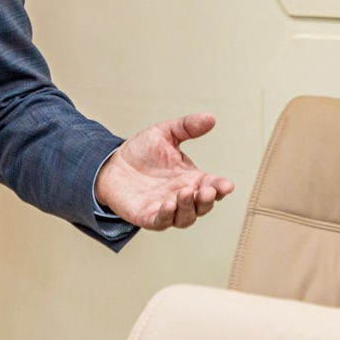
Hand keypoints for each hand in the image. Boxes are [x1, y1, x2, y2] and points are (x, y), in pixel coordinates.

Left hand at [94, 113, 234, 230]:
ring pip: (185, 217)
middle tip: (207, 190)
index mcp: (192, 178)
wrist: (112, 164)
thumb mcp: (165, 134)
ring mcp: (167, 209)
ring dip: (188, 208)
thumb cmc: (142, 152)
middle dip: (206, 200)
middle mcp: (183, 196)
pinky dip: (167, 215)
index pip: (212, 186)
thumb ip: (187, 127)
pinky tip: (168, 204)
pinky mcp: (149, 216)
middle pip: (203, 205)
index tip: (227, 185)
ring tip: (185, 193)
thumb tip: (210, 118)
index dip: (221, 187)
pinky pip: (161, 221)